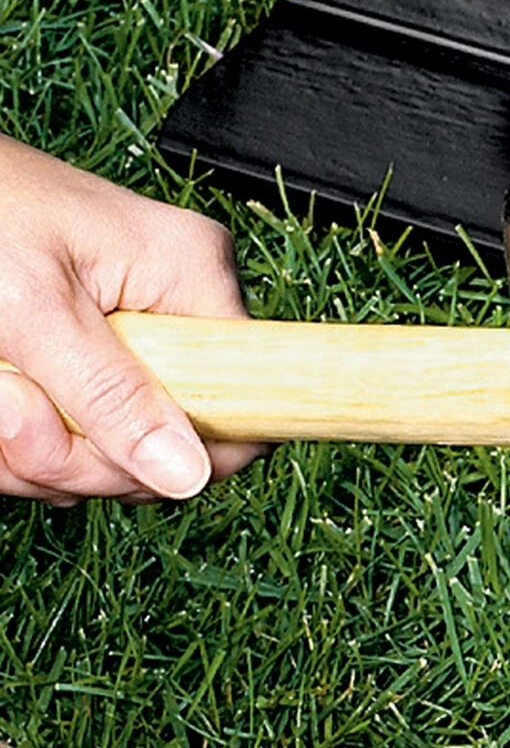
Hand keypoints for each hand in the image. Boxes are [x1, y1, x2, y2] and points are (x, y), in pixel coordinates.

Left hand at [0, 136, 261, 502]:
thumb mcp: (36, 311)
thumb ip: (109, 395)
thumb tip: (185, 471)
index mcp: (191, 277)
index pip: (248, 402)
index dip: (190, 453)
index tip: (117, 457)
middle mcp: (174, 311)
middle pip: (169, 443)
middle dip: (80, 453)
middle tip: (11, 414)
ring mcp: (133, 342)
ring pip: (112, 451)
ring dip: (38, 449)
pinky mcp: (92, 363)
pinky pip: (76, 437)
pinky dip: (24, 438)